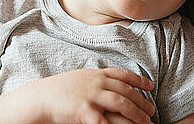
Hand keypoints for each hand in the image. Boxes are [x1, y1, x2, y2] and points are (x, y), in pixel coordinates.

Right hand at [18, 68, 154, 123]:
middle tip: (152, 111)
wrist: (41, 98)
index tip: (150, 86)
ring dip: (136, 113)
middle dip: (141, 101)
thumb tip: (109, 82)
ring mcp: (91, 95)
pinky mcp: (84, 109)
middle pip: (126, 90)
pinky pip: (105, 120)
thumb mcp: (80, 79)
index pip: (123, 74)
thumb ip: (95, 80)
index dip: (139, 80)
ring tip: (146, 122)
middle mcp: (96, 82)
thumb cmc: (59, 90)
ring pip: (121, 103)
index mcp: (96, 74)